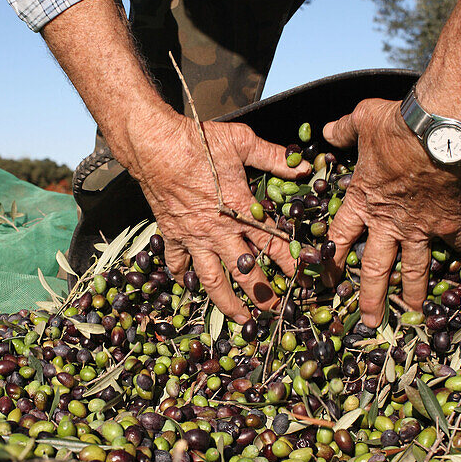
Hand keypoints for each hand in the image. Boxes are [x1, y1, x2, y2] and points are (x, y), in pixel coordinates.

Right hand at [125, 107, 310, 321]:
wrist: (156, 147)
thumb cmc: (199, 143)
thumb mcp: (243, 143)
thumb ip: (274, 158)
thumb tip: (303, 166)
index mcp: (240, 211)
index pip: (273, 244)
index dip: (290, 263)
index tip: (303, 278)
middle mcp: (219, 232)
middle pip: (245, 271)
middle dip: (262, 293)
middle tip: (275, 309)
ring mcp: (194, 238)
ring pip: (212, 280)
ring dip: (227, 302)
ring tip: (241, 318)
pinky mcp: (171, 235)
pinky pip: (177, 262)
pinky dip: (183, 276)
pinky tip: (188, 285)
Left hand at [324, 99, 460, 326]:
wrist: (440, 132)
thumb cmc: (396, 127)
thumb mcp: (362, 121)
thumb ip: (343, 130)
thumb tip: (326, 131)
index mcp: (362, 202)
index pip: (340, 238)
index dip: (332, 261)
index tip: (327, 281)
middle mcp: (388, 222)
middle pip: (375, 268)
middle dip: (371, 297)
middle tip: (370, 322)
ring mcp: (420, 226)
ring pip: (414, 268)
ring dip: (414, 294)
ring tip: (415, 316)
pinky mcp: (449, 221)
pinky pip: (458, 241)